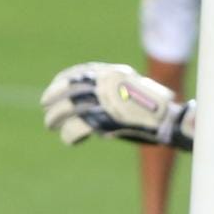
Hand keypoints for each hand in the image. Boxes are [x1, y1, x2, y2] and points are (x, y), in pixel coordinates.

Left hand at [41, 62, 195, 148]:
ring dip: (55, 118)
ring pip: (67, 109)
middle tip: (46, 108)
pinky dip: (70, 135)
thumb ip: (112, 90)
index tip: (53, 88)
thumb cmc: (154, 107)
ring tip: (51, 126)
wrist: (168, 120)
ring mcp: (102, 102)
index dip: (62, 81)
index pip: (78, 73)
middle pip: (68, 90)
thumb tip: (92, 99)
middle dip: (52, 99)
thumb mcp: (132, 87)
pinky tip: (72, 140)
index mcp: (112, 73)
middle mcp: (104, 84)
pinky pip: (75, 128)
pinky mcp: (101, 121)